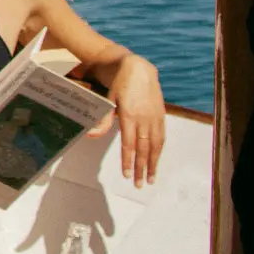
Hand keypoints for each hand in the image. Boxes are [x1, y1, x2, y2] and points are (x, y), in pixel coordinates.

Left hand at [93, 54, 165, 185]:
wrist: (139, 68)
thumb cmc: (119, 84)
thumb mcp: (108, 99)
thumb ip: (103, 119)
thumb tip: (91, 135)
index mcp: (129, 115)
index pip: (129, 144)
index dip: (128, 161)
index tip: (127, 175)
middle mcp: (144, 118)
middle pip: (143, 148)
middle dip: (142, 168)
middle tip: (140, 185)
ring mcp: (154, 117)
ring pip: (155, 145)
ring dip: (153, 163)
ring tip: (151, 178)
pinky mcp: (161, 115)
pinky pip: (161, 136)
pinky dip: (159, 150)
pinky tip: (157, 159)